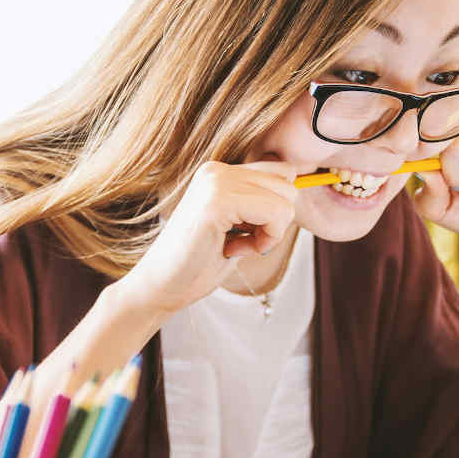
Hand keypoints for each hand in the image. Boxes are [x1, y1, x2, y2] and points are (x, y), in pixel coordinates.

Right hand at [116, 160, 297, 315]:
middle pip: (289, 183)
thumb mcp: (237, 226)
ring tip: (234, 246)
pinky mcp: (217, 201)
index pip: (282, 172)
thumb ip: (260, 203)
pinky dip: (265, 240)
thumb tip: (298, 187)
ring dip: (270, 233)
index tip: (247, 233)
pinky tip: (232, 250)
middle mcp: (217, 169)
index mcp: (219, 171)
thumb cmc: (198, 264)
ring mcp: (216, 182)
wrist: (160, 288)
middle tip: (241, 242)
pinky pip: (276, 213)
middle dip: (275, 221)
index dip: (276, 210)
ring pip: (286, 199)